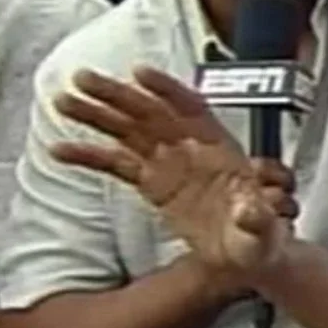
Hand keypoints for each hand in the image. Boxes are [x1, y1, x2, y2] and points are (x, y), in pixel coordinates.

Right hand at [50, 66, 295, 276]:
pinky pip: (117, 164)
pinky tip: (61, 150)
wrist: (250, 253)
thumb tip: (251, 209)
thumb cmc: (262, 235)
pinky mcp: (153, 184)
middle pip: (151, 113)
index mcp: (221, 149)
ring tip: (63, 101)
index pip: (192, 109)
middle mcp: (192, 149)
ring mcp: (170, 163)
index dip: (167, 90)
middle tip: (83, 79)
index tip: (140, 74)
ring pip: (128, 131)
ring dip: (96, 114)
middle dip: (117, 94)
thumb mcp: (266, 231)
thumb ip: (259, 219)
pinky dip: (90, 156)